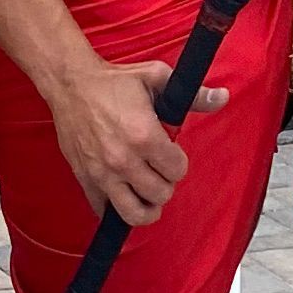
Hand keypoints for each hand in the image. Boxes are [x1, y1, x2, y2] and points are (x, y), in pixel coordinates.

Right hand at [50, 57, 226, 224]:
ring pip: (134, 213)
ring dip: (147, 206)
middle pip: (160, 194)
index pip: (177, 171)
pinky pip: (104, 211)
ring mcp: (103, 173)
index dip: (178, 163)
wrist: (71, 84)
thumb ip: (193, 95)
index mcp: (144, 135)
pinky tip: (123, 196)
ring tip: (148, 194)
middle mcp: (124, 160)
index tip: (171, 154)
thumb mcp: (157, 79)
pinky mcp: (86, 178)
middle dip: (165, 183)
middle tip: (159, 170)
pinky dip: (116, 210)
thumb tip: (222, 97)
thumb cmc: (113, 81)